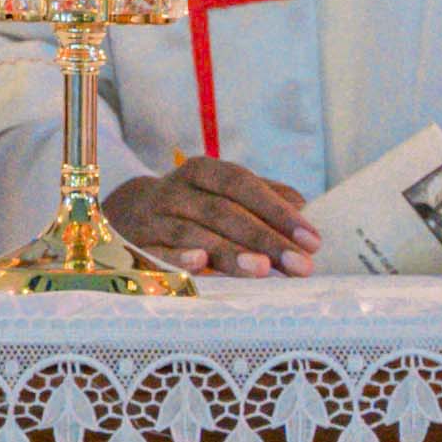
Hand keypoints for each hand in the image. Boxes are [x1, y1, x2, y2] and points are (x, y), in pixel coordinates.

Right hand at [102, 161, 319, 276]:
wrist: (128, 213)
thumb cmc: (193, 205)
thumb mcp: (222, 192)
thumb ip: (262, 196)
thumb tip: (302, 205)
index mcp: (201, 172)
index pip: (242, 184)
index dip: (277, 210)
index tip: (312, 240)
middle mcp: (176, 190)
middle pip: (223, 212)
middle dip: (265, 239)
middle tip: (301, 266)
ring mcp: (154, 218)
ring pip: (194, 234)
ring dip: (230, 252)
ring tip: (264, 270)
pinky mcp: (137, 245)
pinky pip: (158, 252)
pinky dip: (177, 258)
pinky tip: (200, 265)